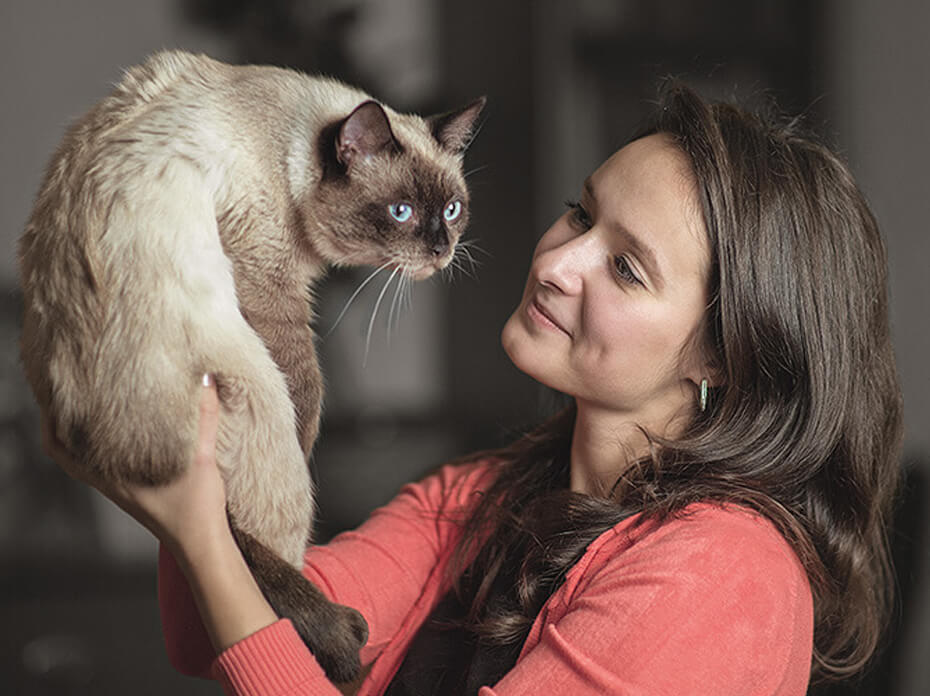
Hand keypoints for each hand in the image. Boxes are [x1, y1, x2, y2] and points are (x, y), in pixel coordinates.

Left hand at [41, 374, 230, 559]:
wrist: (202, 544)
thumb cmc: (196, 509)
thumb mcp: (202, 457)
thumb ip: (204, 417)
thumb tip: (206, 378)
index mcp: (113, 475)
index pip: (62, 448)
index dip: (50, 421)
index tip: (52, 395)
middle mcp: (110, 481)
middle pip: (67, 450)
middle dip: (62, 420)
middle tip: (69, 391)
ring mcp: (120, 488)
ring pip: (85, 457)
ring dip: (81, 433)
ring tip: (91, 406)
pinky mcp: (134, 491)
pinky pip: (106, 464)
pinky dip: (105, 446)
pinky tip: (124, 433)